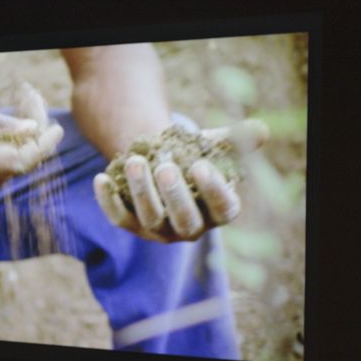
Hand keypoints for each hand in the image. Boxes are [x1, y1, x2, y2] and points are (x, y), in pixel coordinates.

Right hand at [0, 97, 63, 193]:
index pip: (21, 161)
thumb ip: (5, 124)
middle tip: (36, 100)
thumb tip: (32, 128)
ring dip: (33, 133)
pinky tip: (24, 118)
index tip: (57, 129)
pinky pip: (17, 161)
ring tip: (29, 101)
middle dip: (39, 130)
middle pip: (28, 158)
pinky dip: (24, 141)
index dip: (43, 146)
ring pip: (25, 160)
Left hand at [93, 119, 268, 241]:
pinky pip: (118, 218)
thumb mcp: (211, 145)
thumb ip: (234, 140)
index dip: (214, 191)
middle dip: (175, 195)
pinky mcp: (130, 225)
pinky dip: (108, 200)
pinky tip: (101, 177)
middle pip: (184, 221)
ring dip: (142, 191)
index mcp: (217, 211)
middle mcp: (190, 228)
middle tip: (165, 166)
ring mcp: (158, 230)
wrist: (156, 158)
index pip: (223, 209)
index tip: (202, 166)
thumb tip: (259, 130)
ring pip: (150, 219)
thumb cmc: (191, 154)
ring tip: (135, 161)